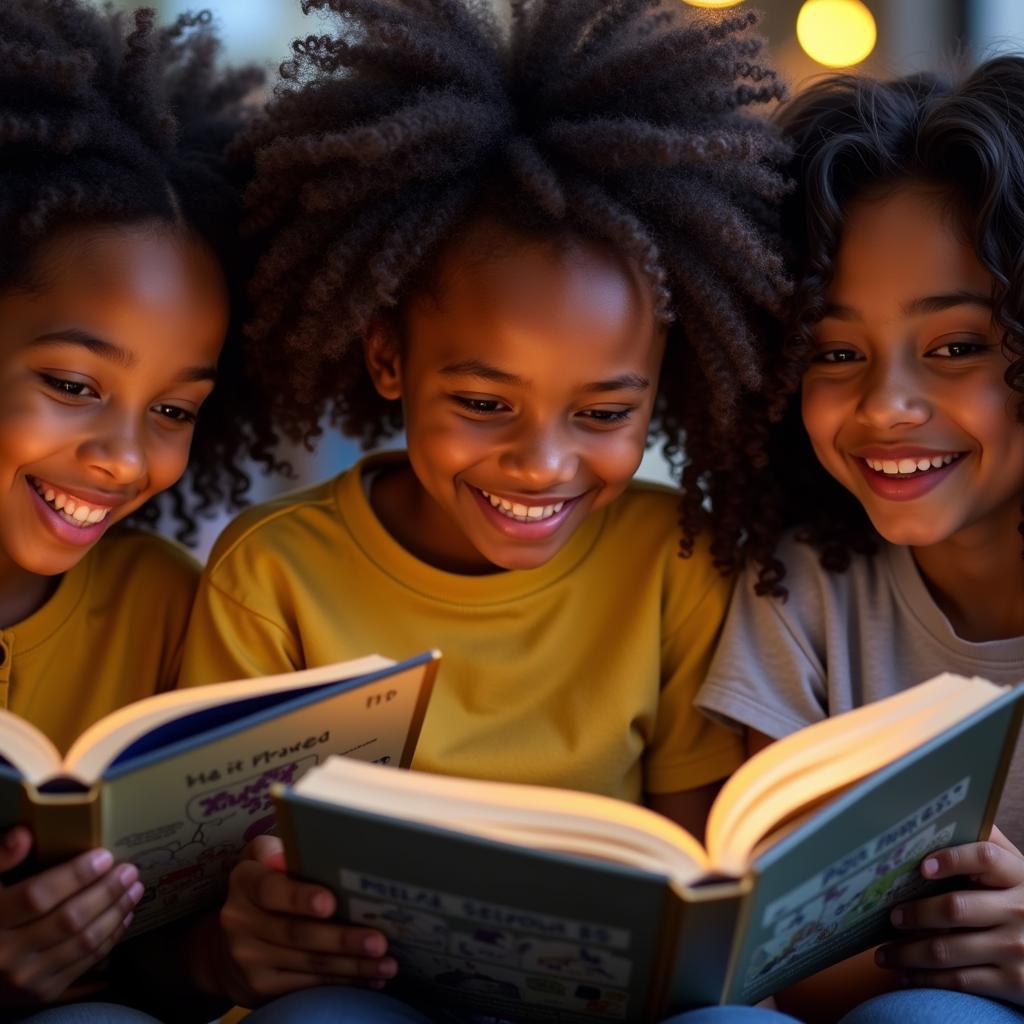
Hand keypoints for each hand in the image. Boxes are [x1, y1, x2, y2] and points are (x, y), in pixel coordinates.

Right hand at [0, 826, 141, 1005]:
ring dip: (115, 913)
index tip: (104, 856)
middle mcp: (7, 954)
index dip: (75, 875)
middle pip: (69, 919)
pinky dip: (110, 937)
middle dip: (106, 892)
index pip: (38, 896)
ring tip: (134, 890)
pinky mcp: (43, 992)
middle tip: (129, 871)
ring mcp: (26, 978)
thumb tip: (24, 835)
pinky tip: (123, 916)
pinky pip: (85, 963)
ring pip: (83, 942)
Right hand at [212, 835, 395, 1005]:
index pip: (270, 889)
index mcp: (244, 882)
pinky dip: (342, 983)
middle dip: (342, 938)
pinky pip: (307, 986)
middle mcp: (240, 921)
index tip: (330, 902)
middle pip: (296, 933)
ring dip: (352, 966)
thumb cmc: (262, 889)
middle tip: (378, 940)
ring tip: (386, 964)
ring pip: (308, 964)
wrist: (226, 946)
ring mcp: (249, 959)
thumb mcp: (262, 860)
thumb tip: (309, 849)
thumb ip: (282, 851)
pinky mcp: (260, 988)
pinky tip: (370, 979)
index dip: (299, 897)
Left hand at [875, 826, 1023, 1003]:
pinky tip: (905, 974)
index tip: (921, 866)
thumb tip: (952, 810)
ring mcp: (1017, 949)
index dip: (951, 859)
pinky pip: (960, 981)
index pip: (985, 858)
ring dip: (907, 952)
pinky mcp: (1014, 983)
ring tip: (883, 953)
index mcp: (1019, 876)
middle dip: (915, 913)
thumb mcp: (1019, 873)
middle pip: (956, 908)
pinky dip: (926, 979)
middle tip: (890, 916)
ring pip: (948, 949)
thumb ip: (991, 845)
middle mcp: (1020, 911)